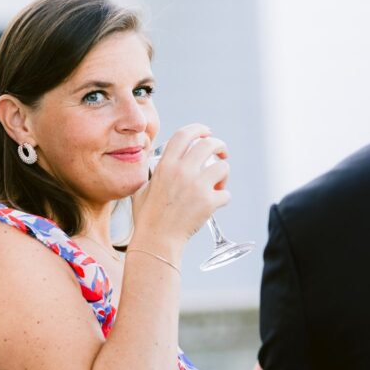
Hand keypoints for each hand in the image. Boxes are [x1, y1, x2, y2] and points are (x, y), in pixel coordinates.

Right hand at [133, 124, 230, 251]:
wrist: (156, 241)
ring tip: (217, 183)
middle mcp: (182, 171)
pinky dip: (223, 198)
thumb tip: (158, 166)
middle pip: (209, 144)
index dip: (198, 129)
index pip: (184, 134)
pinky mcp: (209, 202)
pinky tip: (215, 203)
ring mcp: (197, 186)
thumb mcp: (143, 189)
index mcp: (166, 165)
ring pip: (223, 167)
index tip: (206, 132)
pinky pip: (226, 194)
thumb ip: (154, 174)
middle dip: (219, 145)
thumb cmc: (148, 218)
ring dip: (223, 173)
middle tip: (221, 153)